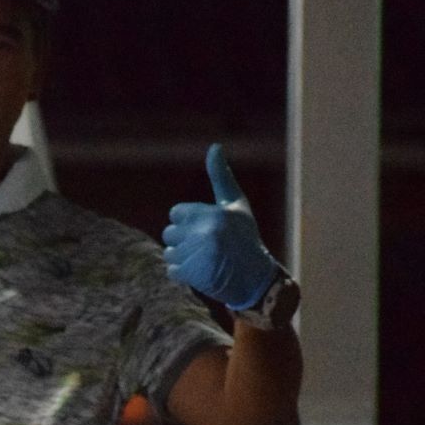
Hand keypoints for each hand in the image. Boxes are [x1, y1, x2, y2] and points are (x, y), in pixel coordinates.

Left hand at [162, 143, 278, 311]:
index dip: (188, 223)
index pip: (176, 214)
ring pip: (169, 253)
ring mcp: (198, 254)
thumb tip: (214, 146)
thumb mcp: (235, 204)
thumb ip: (221, 177)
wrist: (255, 278)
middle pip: (169, 233)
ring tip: (206, 260)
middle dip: (183, 241)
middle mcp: (205, 232)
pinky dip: (183, 273)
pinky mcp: (192, 274)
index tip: (206, 229)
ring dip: (183, 258)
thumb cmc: (244, 237)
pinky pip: (171, 270)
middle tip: (207, 247)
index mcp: (213, 213)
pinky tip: (202, 272)